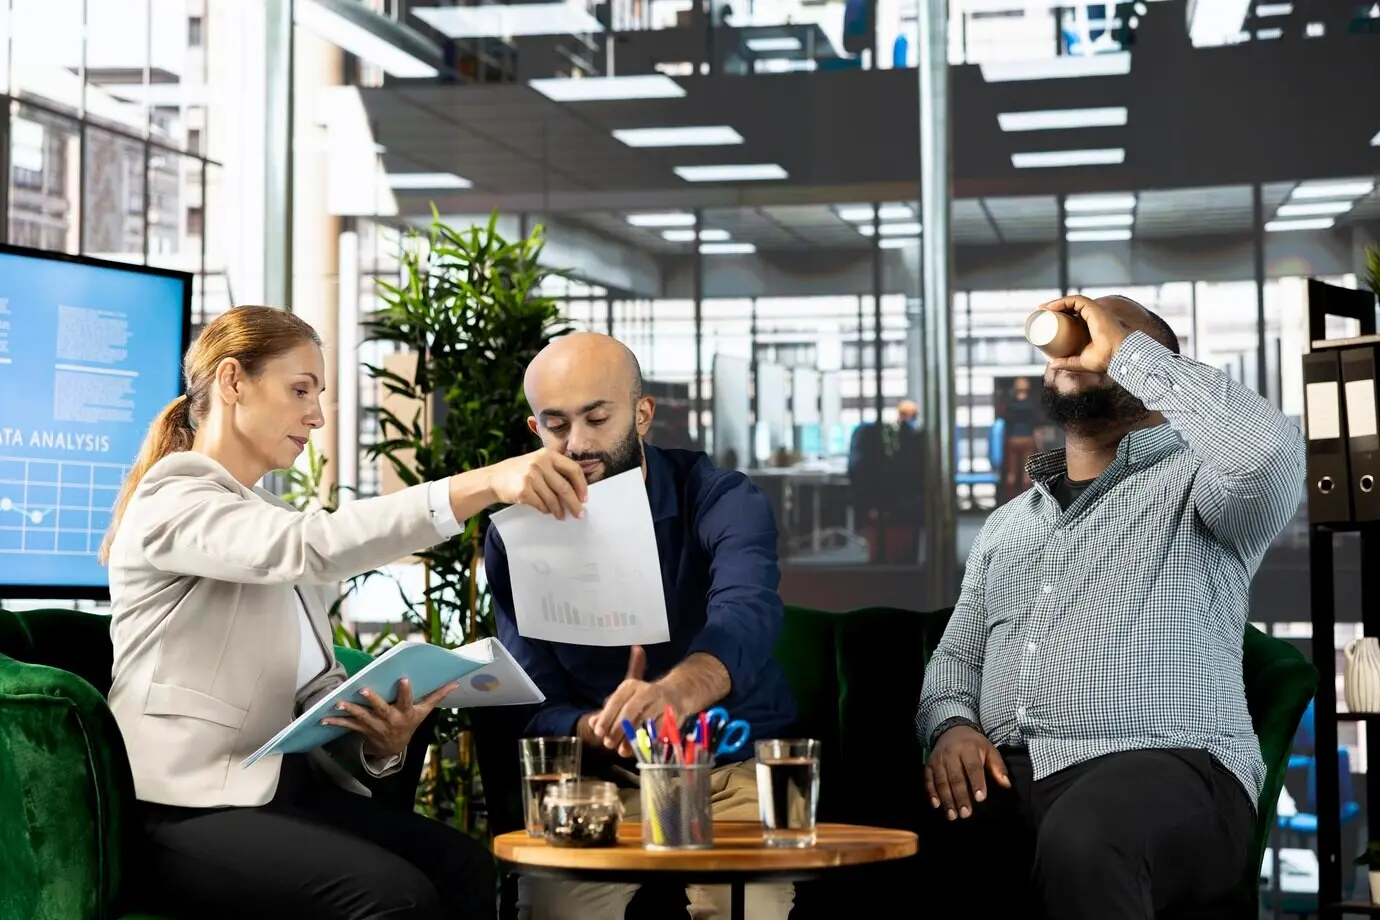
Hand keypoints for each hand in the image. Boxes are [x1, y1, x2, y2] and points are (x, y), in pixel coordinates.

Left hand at [320, 677, 459, 759]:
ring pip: (361, 716)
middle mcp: (389, 719)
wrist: (393, 749)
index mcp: (405, 713)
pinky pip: (347, 725)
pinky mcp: (362, 729)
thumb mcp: (424, 712)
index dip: (406, 691)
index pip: (407, 701)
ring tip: (338, 703)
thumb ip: (437, 696)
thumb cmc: (410, 723)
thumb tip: (455, 682)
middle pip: (380, 708)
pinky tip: (323, 718)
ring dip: (349, 710)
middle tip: (363, 690)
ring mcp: (374, 726)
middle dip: (372, 700)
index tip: (403, 679)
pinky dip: (335, 721)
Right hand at [479, 448, 587, 519]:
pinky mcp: (523, 490)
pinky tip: (547, 511)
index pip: (573, 469)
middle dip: (574, 503)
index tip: (584, 498)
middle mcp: (540, 462)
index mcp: (548, 454)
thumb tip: (576, 491)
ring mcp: (531, 476)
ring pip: (553, 499)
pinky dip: (546, 510)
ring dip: (559, 510)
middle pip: (565, 487)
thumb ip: (555, 470)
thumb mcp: (538, 462)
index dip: (581, 485)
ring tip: (561, 515)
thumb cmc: (519, 472)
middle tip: (579, 513)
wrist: (493, 479)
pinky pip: (541, 504)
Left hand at [590, 646, 679, 757]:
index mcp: (631, 686)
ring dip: (632, 738)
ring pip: (645, 720)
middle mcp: (646, 690)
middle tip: (608, 744)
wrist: (675, 692)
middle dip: (617, 729)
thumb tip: (593, 723)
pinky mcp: (674, 712)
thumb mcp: (625, 702)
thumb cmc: (643, 701)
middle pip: (629, 710)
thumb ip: (608, 713)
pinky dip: (649, 739)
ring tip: (622, 751)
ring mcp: (662, 701)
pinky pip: (660, 728)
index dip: (606, 717)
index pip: (616, 701)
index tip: (598, 732)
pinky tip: (641, 748)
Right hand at [924, 724, 1009, 820]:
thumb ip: (997, 766)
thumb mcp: (989, 749)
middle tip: (966, 814)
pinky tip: (936, 805)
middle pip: (956, 778)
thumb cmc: (974, 744)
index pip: (973, 768)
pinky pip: (928, 780)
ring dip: (946, 799)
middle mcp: (951, 754)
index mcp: (968, 749)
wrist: (951, 731)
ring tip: (952, 815)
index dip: (976, 783)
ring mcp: (938, 760)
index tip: (980, 798)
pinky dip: (931, 793)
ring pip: (942, 781)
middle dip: (960, 797)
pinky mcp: (929, 765)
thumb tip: (1006, 784)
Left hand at [1035, 294, 1131, 374]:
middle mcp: (1094, 316)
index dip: (1059, 313)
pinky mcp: (1094, 309)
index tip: (1045, 317)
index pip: (1074, 315)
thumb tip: (1052, 365)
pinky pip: (1076, 300)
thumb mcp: (1081, 362)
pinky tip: (1050, 307)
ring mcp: (1095, 311)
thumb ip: (1068, 363)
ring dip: (1055, 302)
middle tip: (1040, 312)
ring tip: (1041, 309)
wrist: (1117, 357)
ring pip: (1072, 301)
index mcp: (1092, 326)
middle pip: (1071, 306)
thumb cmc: (1105, 361)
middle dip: (1054, 306)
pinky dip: (1062, 301)